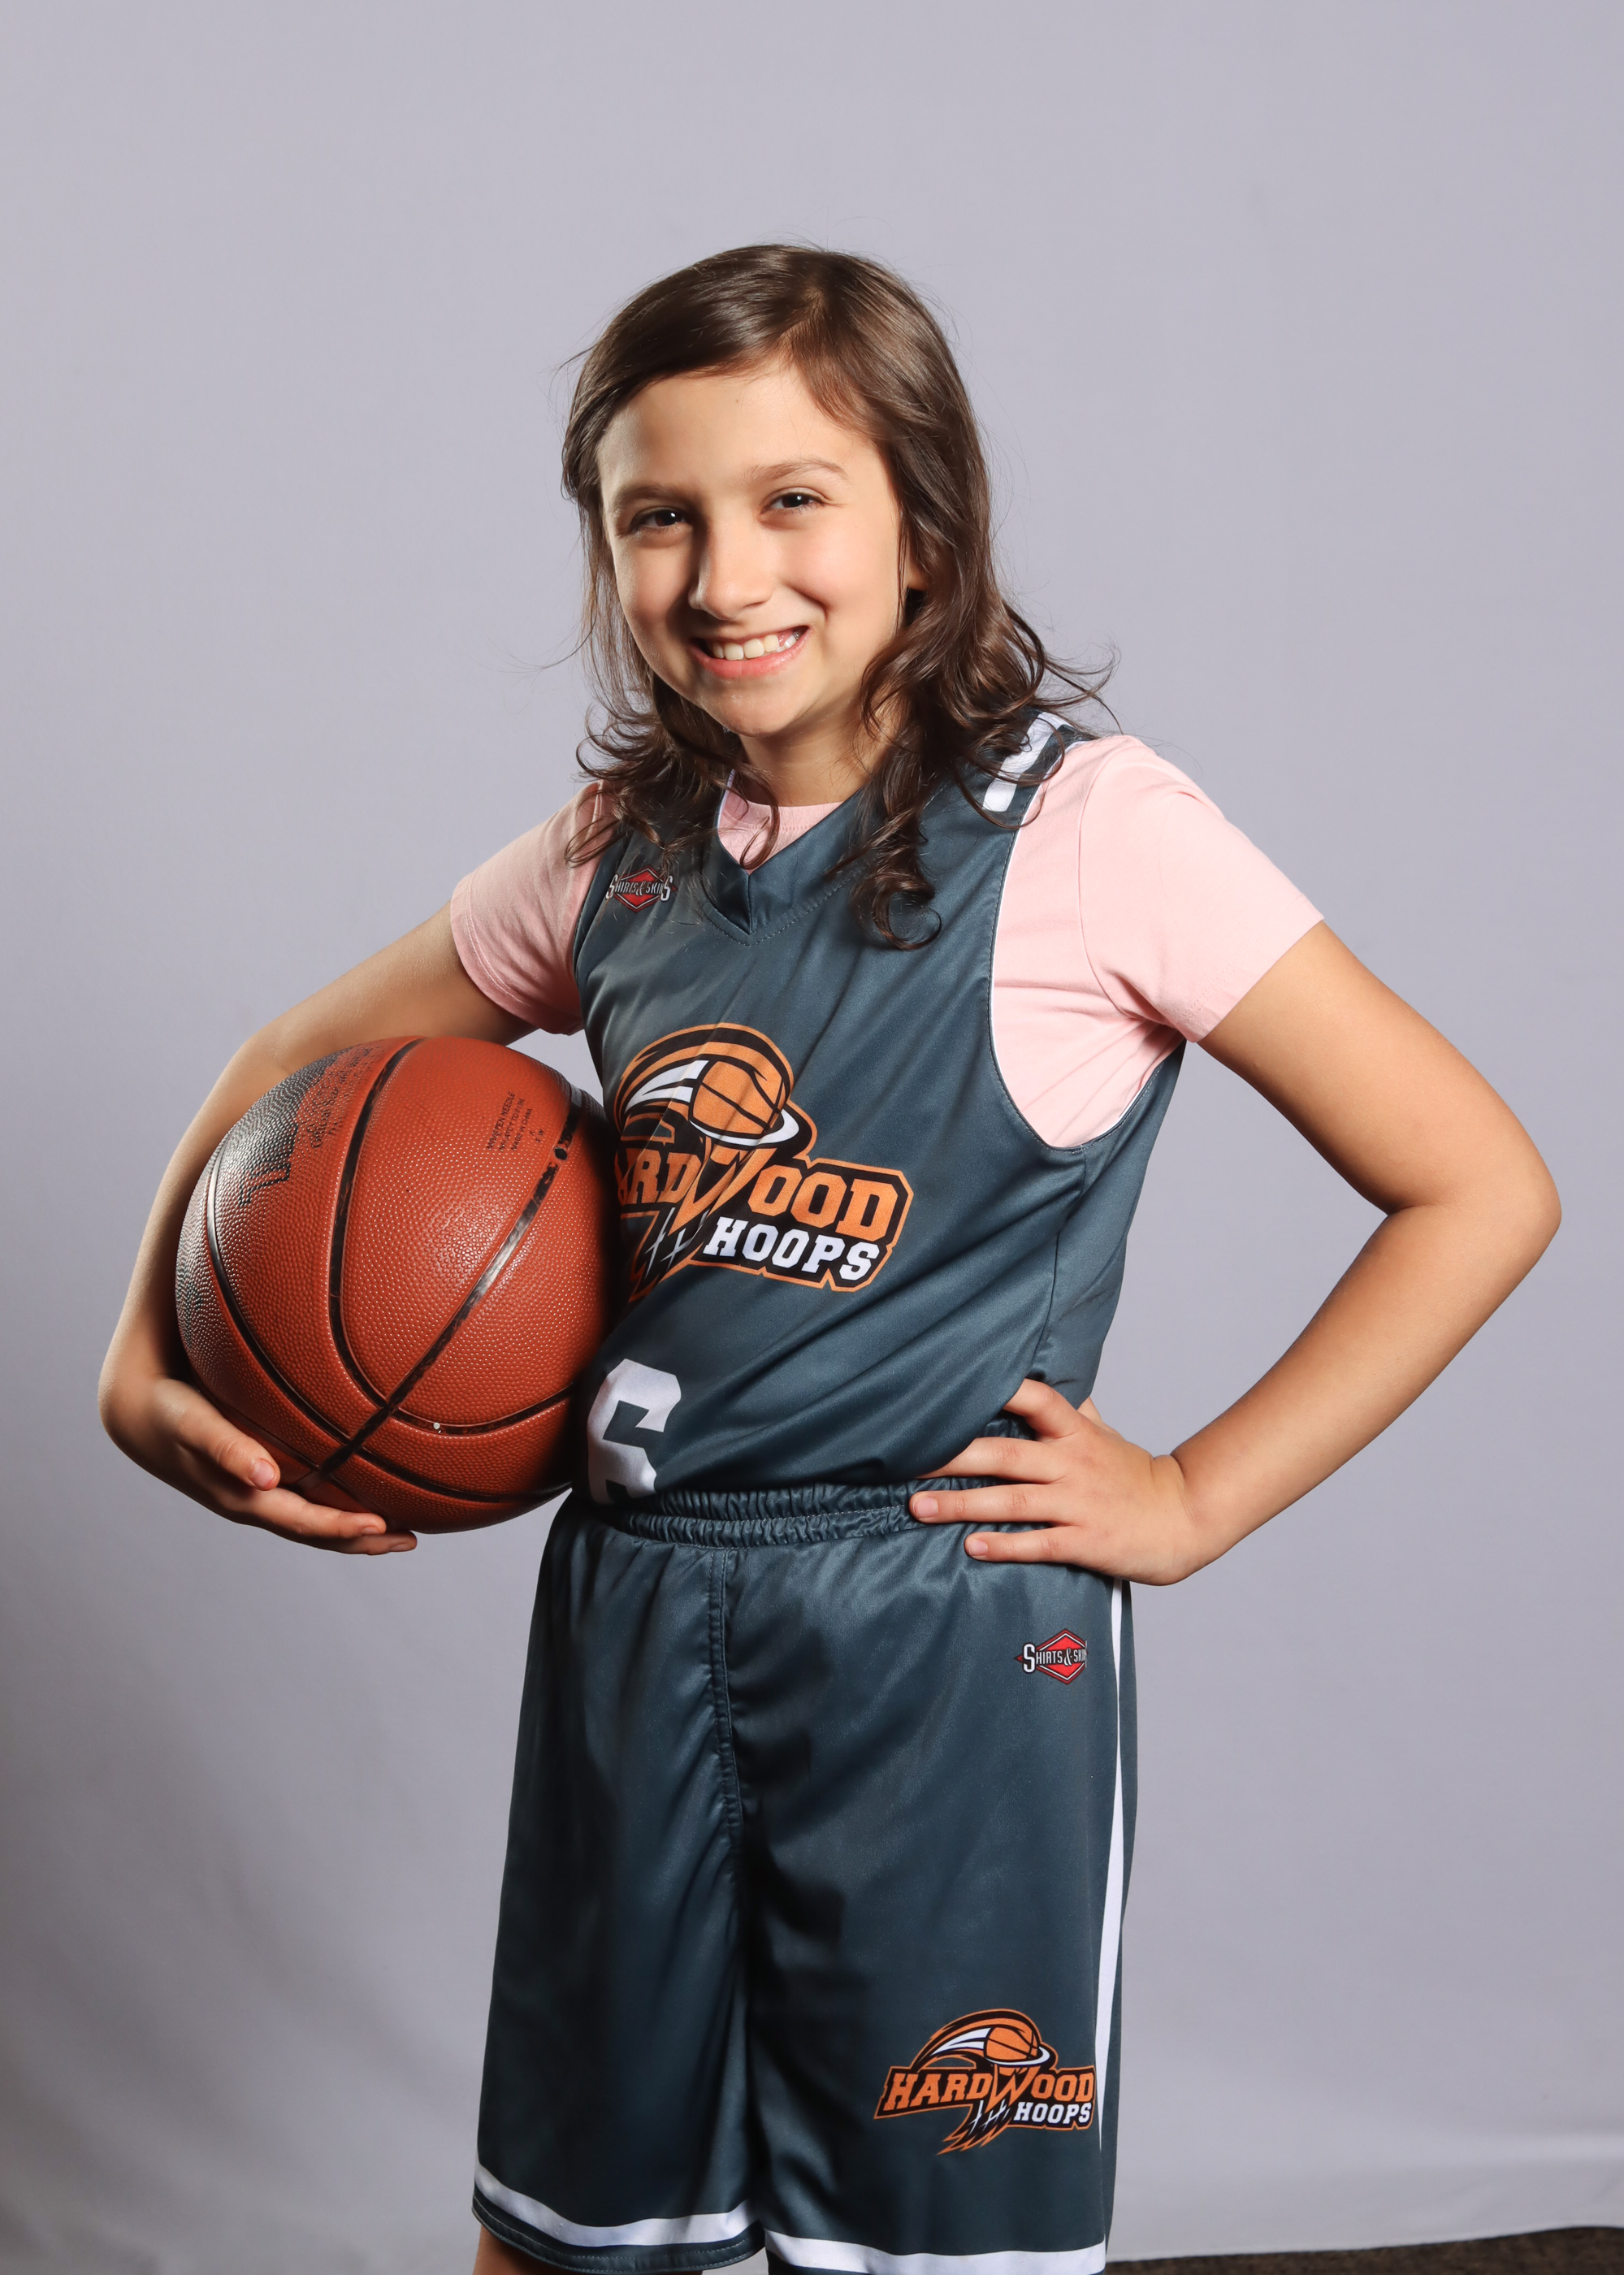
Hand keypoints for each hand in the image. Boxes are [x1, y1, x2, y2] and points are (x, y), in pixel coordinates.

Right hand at [100, 1355, 415, 1554]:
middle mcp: (254, 1503)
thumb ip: (226, 1446)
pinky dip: (338, 1503)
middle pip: (315, 1531)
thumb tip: (265, 1476)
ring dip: (355, 1529)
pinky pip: (305, 1499)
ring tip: (402, 1530)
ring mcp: (257, 1494)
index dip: (340, 1527)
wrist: (138, 1411)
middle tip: (411, 1541)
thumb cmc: (170, 1410)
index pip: (302, 1522)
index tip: (382, 1526)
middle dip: (361, 1539)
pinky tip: (367, 1492)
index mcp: (243, 1498)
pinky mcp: (258, 1478)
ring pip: (313, 1520)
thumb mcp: (193, 1424)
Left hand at [908, 1379, 1204, 1583]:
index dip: (1000, 1389)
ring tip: (918, 1506)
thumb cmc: (1136, 1476)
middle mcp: (1073, 1464)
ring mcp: (1079, 1504)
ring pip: (1013, 1501)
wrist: (1184, 1518)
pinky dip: (1005, 1545)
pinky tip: (972, 1547)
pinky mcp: (1086, 1542)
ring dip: (962, 1504)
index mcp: (1075, 1434)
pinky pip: (1040, 1543)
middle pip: (1006, 1454)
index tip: (952, 1385)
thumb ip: (1072, 1410)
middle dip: (953, 1456)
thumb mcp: (1105, 1434)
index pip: (1037, 1399)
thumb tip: (1045, 1379)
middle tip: (905, 1458)